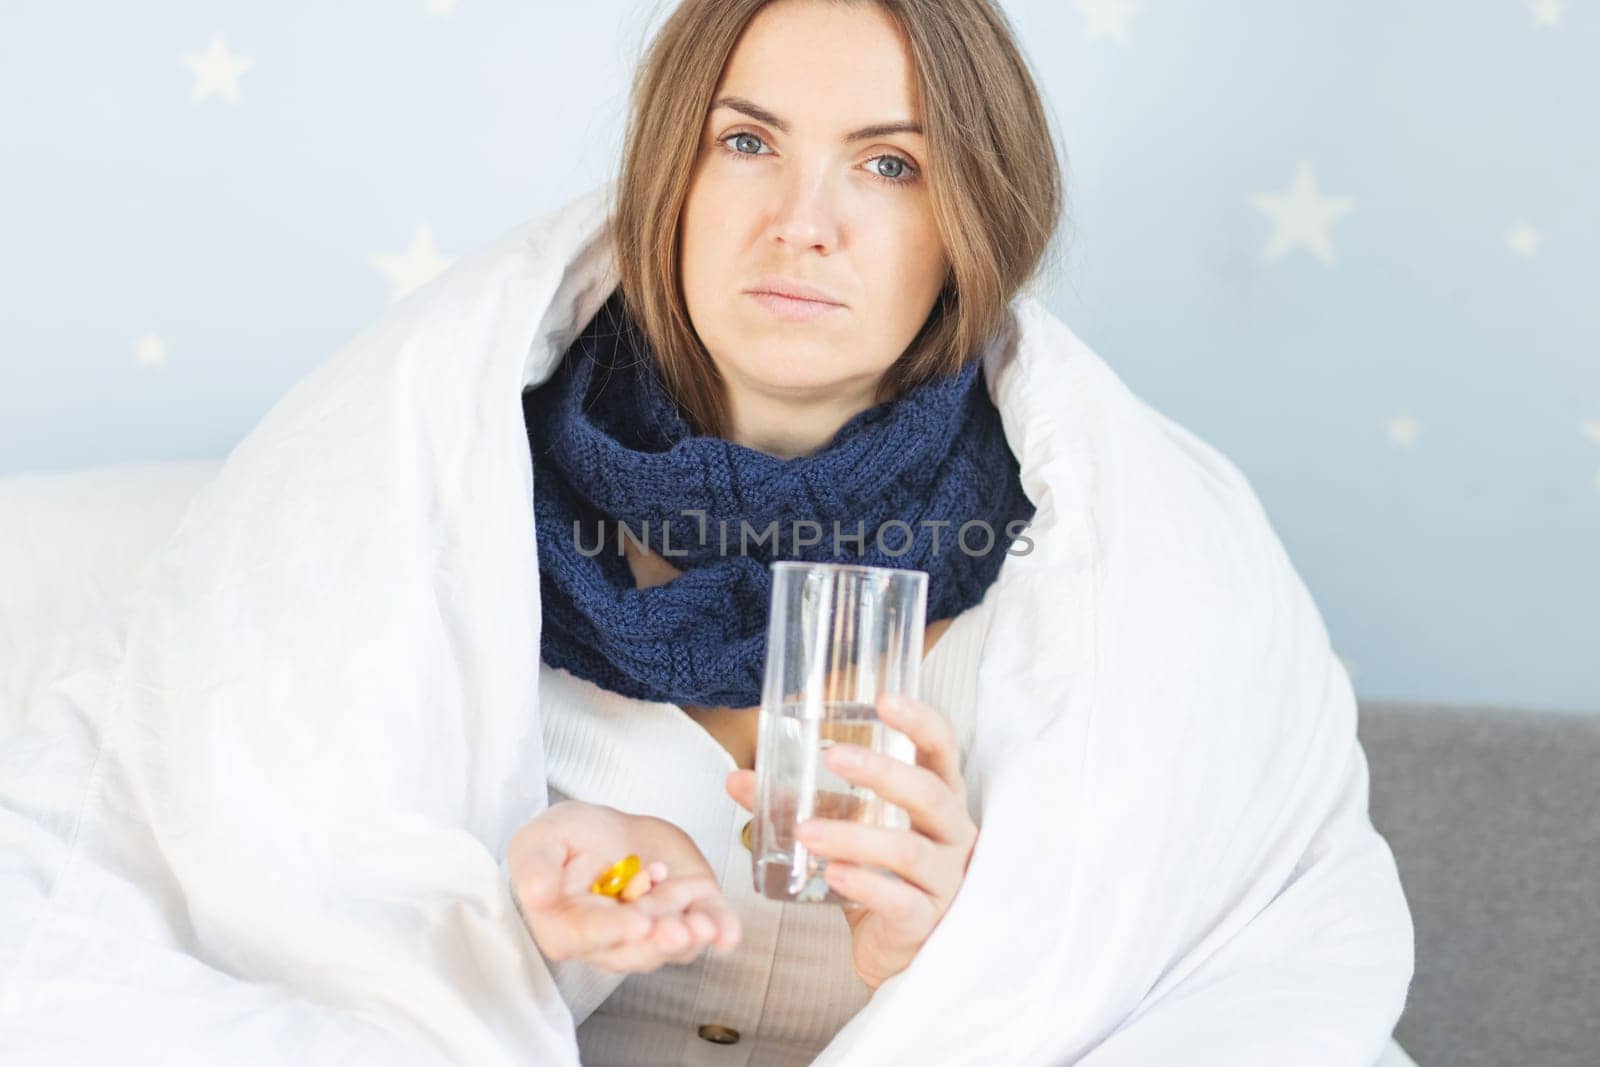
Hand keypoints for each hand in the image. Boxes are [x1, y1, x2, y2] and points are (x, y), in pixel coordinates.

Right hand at [507, 800, 741, 973]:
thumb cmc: (570, 838)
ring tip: (705, 925)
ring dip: (691, 936)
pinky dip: (721, 929)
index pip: (588, 934)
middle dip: (659, 940)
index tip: (636, 921)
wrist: (614, 831)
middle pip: (635, 948)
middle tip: (678, 930)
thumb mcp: (543, 838)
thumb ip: (535, 864)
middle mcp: (612, 940)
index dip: (613, 929)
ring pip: (673, 943)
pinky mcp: (687, 914)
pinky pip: (707, 926)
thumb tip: (533, 893)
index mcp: (567, 926)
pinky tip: (728, 932)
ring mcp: (653, 931)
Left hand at [724, 692, 976, 990]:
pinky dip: (864, 884)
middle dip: (882, 773)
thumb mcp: (847, 830)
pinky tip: (832, 874)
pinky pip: (900, 901)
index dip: (920, 722)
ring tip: (806, 832)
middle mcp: (951, 835)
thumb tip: (738, 779)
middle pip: (930, 795)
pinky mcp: (926, 921)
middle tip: (833, 757)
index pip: (942, 750)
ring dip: (854, 836)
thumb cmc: (883, 876)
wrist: (901, 950)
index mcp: (938, 800)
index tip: (884, 700)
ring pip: (907, 850)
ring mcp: (944, 880)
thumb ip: (802, 803)